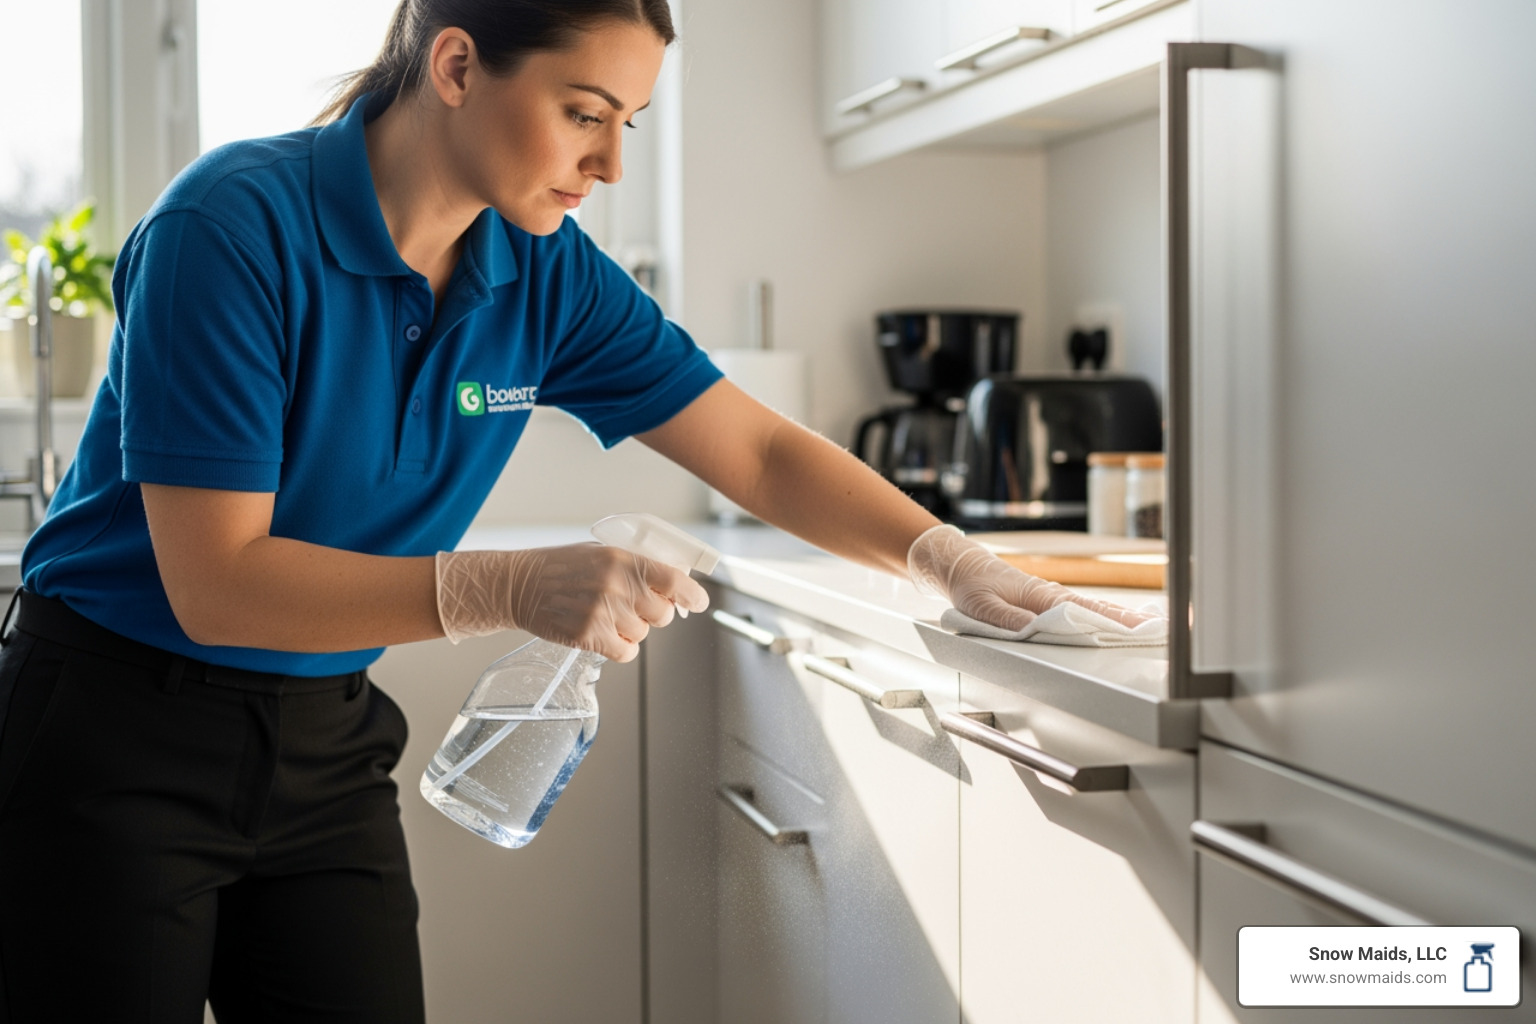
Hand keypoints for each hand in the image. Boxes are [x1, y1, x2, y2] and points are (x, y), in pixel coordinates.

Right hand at [434, 543, 710, 660]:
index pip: (675, 581)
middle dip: (654, 614)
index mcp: (624, 560)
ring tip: (607, 615)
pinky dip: (620, 647)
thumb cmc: (562, 566)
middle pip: (663, 614)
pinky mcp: (590, 636)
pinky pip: (626, 652)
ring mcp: (604, 612)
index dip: (693, 595)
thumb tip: (675, 580)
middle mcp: (618, 586)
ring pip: (643, 634)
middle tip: (634, 606)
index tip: (698, 602)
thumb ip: (637, 565)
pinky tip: (604, 634)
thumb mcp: (603, 552)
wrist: (521, 585)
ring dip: (632, 629)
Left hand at [907, 525, 1156, 630]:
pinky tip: (1125, 624)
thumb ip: (1009, 620)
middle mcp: (1057, 598)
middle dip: (1137, 622)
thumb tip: (1036, 632)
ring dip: (1128, 620)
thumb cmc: (972, 585)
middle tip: (1171, 631)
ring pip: (1100, 611)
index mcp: (1044, 598)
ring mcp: (1057, 600)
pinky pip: (1088, 613)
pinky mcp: (1052, 604)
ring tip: (1159, 631)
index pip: (1089, 614)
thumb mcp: (983, 606)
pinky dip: (1111, 618)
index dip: (1118, 624)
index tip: (1145, 632)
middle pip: (1104, 612)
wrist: (961, 566)